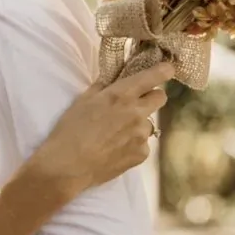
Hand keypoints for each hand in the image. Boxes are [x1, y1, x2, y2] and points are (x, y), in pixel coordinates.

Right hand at [34, 64, 172, 192]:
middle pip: (161, 97)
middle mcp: (137, 112)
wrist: (68, 165)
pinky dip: (133, 145)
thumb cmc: (70, 129)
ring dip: (138, 125)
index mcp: (121, 94)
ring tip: (116, 135)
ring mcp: (142, 135)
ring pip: (149, 123)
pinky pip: (143, 144)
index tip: (166, 70)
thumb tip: (114, 79)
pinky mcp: (142, 154)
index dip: (164, 71)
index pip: (154, 77)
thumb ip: (103, 87)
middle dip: (151, 97)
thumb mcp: (83, 100)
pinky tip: (115, 150)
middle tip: (135, 104)